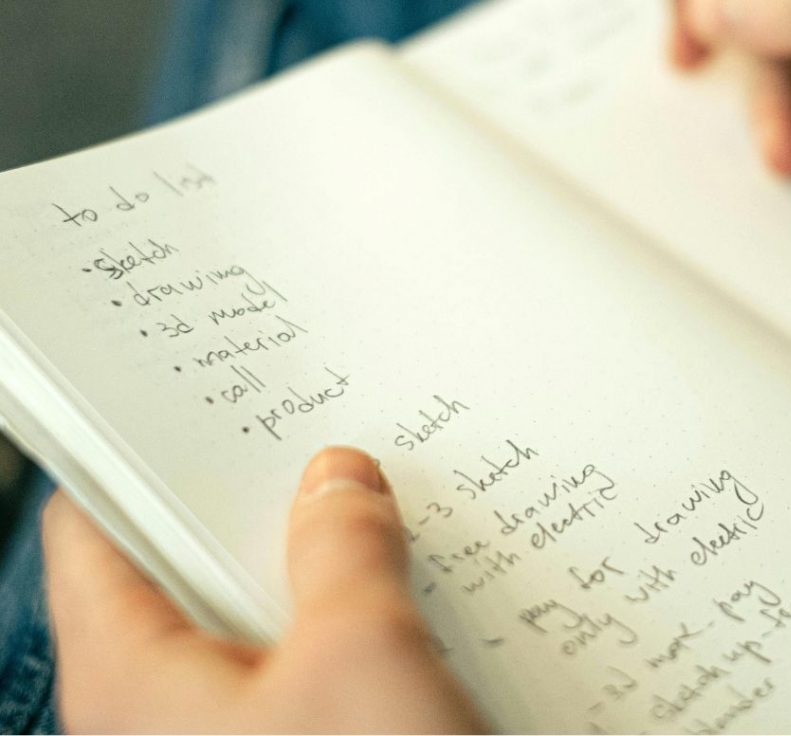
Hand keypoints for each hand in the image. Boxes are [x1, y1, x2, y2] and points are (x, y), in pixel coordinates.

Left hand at [43, 447, 485, 733]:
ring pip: (253, 612)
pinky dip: (341, 613)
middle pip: (182, 564)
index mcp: (130, 676)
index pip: (89, 527)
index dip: (127, 449)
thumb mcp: (363, 658)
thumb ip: (344, 547)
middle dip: (251, 498)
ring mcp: (227, 734)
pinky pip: (300, 659)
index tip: (175, 391)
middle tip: (310, 434)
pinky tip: (398, 591)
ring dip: (311, 558)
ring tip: (368, 500)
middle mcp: (159, 708)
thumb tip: (339, 479)